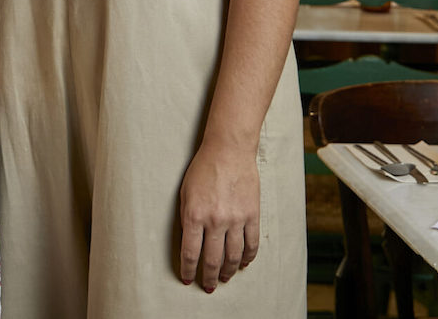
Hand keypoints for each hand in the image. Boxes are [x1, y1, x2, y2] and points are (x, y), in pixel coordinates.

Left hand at [178, 142, 260, 291]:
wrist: (228, 151)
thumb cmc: (203, 169)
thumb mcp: (185, 192)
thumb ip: (187, 218)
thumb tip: (190, 243)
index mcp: (194, 215)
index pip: (190, 253)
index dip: (188, 270)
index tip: (188, 280)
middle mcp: (215, 220)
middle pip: (212, 260)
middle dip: (208, 277)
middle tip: (208, 286)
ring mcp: (235, 219)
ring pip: (232, 256)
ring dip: (227, 271)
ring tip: (224, 278)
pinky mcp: (252, 215)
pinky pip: (251, 244)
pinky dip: (247, 257)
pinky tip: (243, 263)